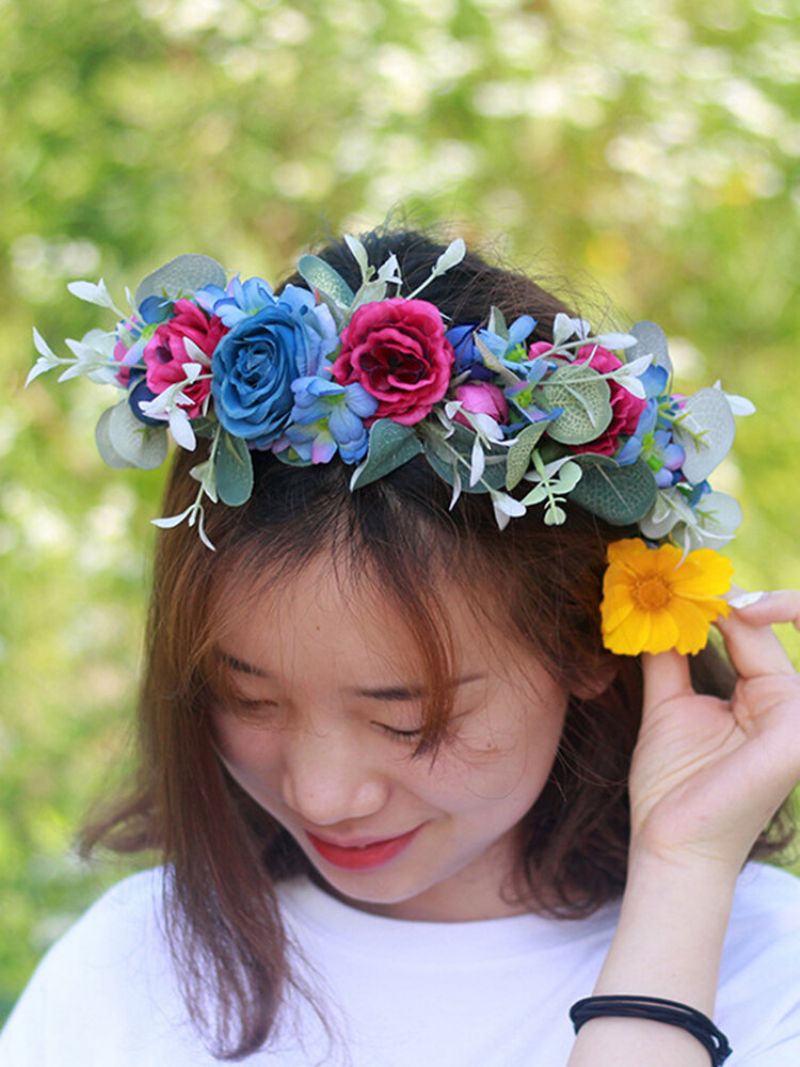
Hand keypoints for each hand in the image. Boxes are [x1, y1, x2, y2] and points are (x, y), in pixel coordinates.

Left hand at [626, 590, 799, 872]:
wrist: (671, 846)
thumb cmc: (672, 788)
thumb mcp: (668, 707)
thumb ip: (668, 657)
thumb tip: (655, 606)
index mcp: (764, 697)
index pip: (748, 628)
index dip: (712, 597)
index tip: (669, 575)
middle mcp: (790, 701)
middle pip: (763, 622)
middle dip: (722, 590)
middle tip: (676, 568)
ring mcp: (798, 716)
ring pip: (780, 628)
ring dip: (739, 601)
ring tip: (687, 586)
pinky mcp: (796, 732)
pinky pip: (781, 666)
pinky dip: (756, 625)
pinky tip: (718, 611)